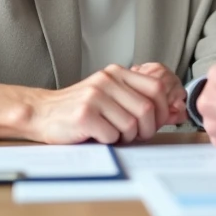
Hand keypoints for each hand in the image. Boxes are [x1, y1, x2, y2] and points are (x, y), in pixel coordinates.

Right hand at [27, 64, 184, 144]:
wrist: (42, 113)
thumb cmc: (80, 109)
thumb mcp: (110, 95)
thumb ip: (136, 99)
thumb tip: (174, 112)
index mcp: (117, 73)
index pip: (157, 88)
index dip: (164, 109)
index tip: (158, 122)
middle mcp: (107, 80)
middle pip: (147, 109)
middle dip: (147, 129)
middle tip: (136, 136)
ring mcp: (95, 96)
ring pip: (131, 125)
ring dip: (126, 138)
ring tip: (113, 135)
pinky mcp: (84, 114)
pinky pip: (111, 135)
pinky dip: (109, 142)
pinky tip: (98, 136)